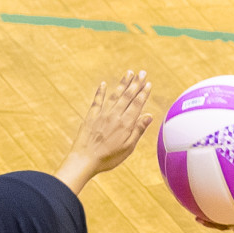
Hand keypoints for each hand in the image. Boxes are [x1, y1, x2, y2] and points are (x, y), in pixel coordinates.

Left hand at [55, 70, 153, 193]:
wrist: (84, 160)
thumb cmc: (108, 158)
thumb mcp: (128, 147)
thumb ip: (138, 130)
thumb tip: (148, 116)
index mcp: (126, 124)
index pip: (137, 104)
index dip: (143, 93)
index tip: (148, 83)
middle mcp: (115, 116)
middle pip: (127, 96)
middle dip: (136, 83)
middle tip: (142, 73)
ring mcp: (102, 114)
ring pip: (115, 95)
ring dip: (122, 83)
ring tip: (129, 73)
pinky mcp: (91, 116)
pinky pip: (97, 101)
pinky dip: (100, 92)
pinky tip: (103, 84)